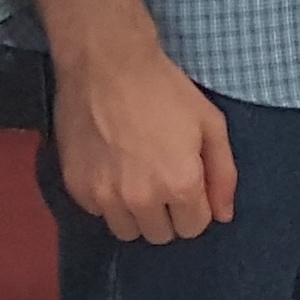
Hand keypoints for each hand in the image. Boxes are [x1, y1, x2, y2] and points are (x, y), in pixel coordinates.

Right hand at [52, 39, 238, 243]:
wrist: (106, 65)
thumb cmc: (165, 90)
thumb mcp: (210, 123)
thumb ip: (223, 174)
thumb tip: (223, 215)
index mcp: (180, 185)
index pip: (193, 227)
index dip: (195, 206)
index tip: (188, 183)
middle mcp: (141, 200)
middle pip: (160, 235)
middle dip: (167, 214)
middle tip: (163, 179)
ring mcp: (104, 196)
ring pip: (127, 231)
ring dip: (136, 213)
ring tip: (137, 177)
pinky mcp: (76, 187)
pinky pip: (98, 212)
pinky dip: (107, 199)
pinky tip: (112, 168)